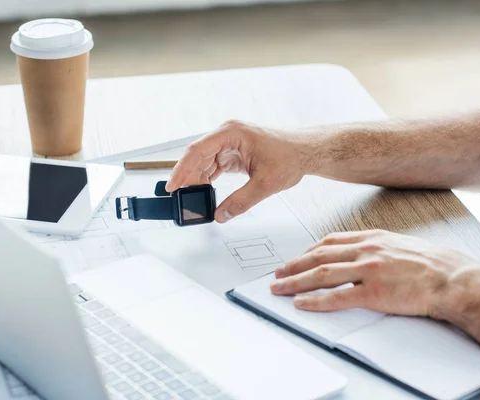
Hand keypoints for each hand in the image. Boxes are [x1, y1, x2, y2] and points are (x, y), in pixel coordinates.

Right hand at [165, 120, 310, 222]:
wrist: (307, 151)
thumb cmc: (291, 155)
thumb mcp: (265, 183)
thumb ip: (241, 202)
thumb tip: (221, 215)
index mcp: (232, 132)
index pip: (197, 150)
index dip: (181, 169)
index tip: (172, 186)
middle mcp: (227, 134)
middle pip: (197, 156)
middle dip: (188, 178)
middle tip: (180, 198)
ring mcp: (230, 143)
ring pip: (204, 162)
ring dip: (198, 180)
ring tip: (192, 199)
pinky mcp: (234, 152)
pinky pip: (214, 166)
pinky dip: (208, 179)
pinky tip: (204, 192)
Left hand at [270, 229, 479, 318]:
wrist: (453, 278)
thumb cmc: (431, 263)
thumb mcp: (399, 244)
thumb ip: (375, 247)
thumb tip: (357, 254)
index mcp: (371, 238)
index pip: (330, 241)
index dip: (308, 250)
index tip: (296, 258)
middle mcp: (366, 250)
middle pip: (319, 256)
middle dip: (294, 265)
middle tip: (277, 274)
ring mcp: (368, 270)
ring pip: (321, 274)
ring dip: (296, 281)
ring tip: (280, 288)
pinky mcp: (374, 293)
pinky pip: (338, 297)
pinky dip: (315, 300)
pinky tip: (302, 303)